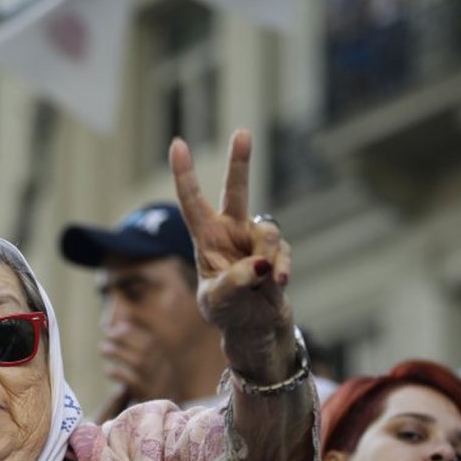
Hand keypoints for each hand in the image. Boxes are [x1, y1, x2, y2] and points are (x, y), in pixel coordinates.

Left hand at [99, 322, 179, 403]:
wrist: (162, 419)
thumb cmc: (148, 390)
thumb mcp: (148, 370)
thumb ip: (136, 352)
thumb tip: (113, 329)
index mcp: (164, 361)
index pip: (150, 340)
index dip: (131, 332)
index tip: (115, 329)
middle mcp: (164, 370)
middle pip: (146, 347)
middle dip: (125, 337)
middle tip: (107, 336)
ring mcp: (158, 384)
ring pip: (140, 362)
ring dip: (118, 352)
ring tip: (103, 349)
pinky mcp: (149, 397)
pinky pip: (134, 381)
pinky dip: (119, 373)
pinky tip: (108, 370)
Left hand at [170, 132, 293, 381]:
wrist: (254, 329)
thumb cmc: (226, 312)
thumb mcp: (217, 301)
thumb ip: (233, 282)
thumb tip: (260, 264)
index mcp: (205, 237)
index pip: (192, 202)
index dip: (185, 174)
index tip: (177, 143)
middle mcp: (231, 232)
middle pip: (237, 190)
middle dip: (240, 162)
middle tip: (243, 132)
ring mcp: (256, 241)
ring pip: (266, 232)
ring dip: (266, 256)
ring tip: (264, 281)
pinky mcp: (278, 254)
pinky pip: (282, 255)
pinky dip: (281, 270)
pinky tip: (278, 283)